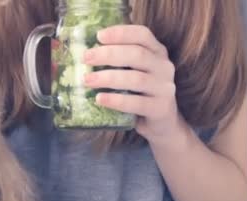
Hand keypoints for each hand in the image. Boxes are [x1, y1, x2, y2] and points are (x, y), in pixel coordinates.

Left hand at [83, 25, 184, 143]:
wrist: (161, 122)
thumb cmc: (140, 92)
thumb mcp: (134, 72)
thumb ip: (117, 61)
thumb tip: (82, 55)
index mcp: (157, 52)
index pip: (142, 35)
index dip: (121, 33)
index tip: (98, 36)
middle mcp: (164, 67)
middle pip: (137, 55)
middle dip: (109, 54)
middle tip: (86, 58)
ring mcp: (164, 88)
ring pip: (136, 79)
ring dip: (108, 78)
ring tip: (87, 80)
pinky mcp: (160, 109)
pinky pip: (136, 103)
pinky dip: (116, 100)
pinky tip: (100, 99)